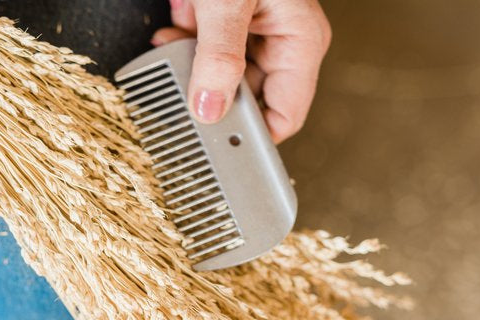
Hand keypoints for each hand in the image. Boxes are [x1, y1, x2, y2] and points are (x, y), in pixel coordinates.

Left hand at [152, 0, 331, 142]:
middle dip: (208, 88)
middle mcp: (280, 41)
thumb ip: (219, 57)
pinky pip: (203, 46)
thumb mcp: (229, 3)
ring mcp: (252, 30)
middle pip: (243, 96)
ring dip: (191, 60)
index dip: (252, 136)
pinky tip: (180, 16)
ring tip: (179, 33)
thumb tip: (209, 109)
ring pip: (217, 73)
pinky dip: (184, 37)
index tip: (218, 145)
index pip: (283, 116)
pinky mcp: (226, 19)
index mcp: (299, 42)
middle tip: (185, 76)